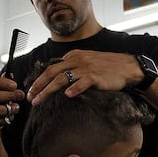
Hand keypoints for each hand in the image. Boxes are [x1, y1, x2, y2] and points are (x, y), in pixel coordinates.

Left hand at [26, 50, 142, 105]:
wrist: (128, 67)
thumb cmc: (107, 68)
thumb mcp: (87, 63)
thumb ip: (73, 68)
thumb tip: (59, 81)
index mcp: (73, 56)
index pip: (51, 67)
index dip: (39, 80)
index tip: (32, 91)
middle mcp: (77, 60)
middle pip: (52, 72)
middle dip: (38, 85)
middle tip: (30, 97)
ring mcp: (86, 67)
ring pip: (61, 78)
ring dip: (48, 90)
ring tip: (39, 100)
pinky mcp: (96, 76)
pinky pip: (83, 82)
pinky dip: (74, 88)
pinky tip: (67, 95)